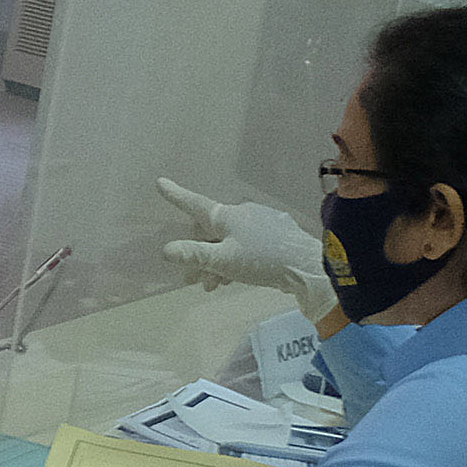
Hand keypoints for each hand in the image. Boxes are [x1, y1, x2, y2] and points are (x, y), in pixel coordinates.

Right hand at [155, 177, 333, 313]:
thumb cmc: (261, 261)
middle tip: (194, 279)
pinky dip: (235, 258)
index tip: (161, 182)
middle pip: (211, 230)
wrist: (306, 266)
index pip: (195, 204)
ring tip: (214, 285)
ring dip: (217, 261)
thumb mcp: (222, 261)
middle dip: (199, 252)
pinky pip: (246, 243)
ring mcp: (261, 221)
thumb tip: (166, 249)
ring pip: (229, 240)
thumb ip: (194, 254)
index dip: (177, 195)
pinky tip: (236, 276)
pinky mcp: (275, 232)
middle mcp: (243, 213)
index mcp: (227, 216)